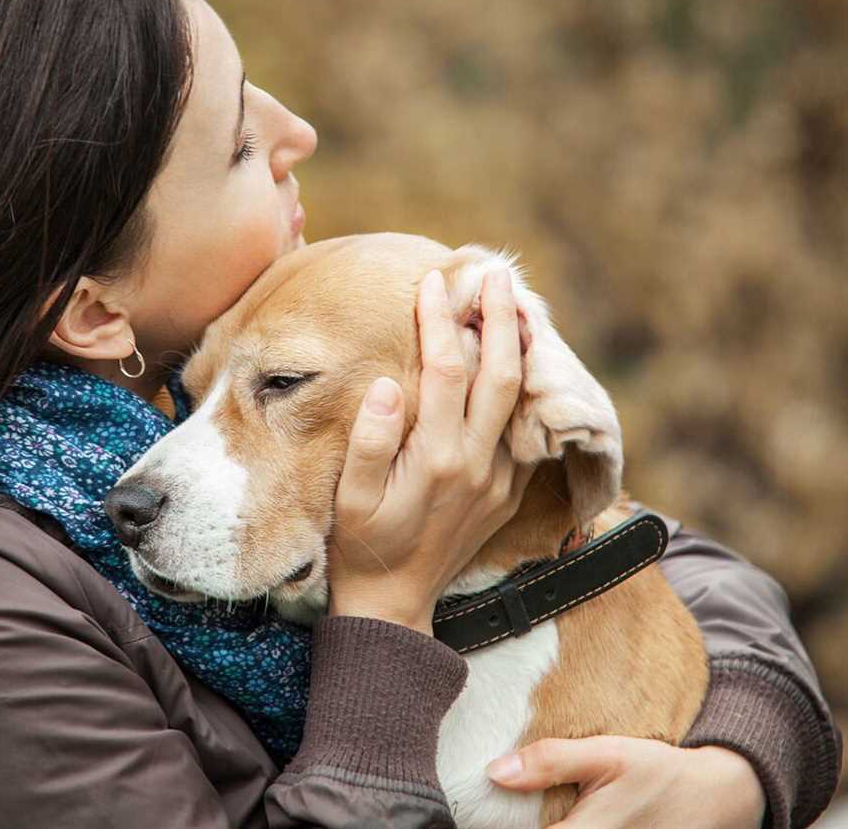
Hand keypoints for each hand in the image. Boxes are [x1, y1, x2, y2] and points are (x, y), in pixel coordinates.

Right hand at [327, 268, 532, 633]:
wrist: (396, 603)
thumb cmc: (363, 546)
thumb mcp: (351, 498)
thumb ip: (370, 441)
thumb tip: (387, 384)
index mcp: (438, 458)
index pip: (446, 370)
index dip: (440, 321)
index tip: (433, 282)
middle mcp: (478, 464)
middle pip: (501, 373)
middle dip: (500, 317)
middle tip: (496, 273)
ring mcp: (500, 479)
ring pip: (521, 399)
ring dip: (522, 347)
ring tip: (518, 305)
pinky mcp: (508, 492)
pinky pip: (525, 430)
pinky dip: (525, 389)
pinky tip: (517, 364)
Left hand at [486, 736, 766, 828]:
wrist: (715, 797)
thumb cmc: (657, 772)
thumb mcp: (606, 754)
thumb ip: (550, 761)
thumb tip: (495, 771)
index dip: (496, 821)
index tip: (479, 808)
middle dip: (518, 822)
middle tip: (501, 805)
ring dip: (543, 822)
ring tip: (528, 809)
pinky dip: (559, 827)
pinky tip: (557, 816)